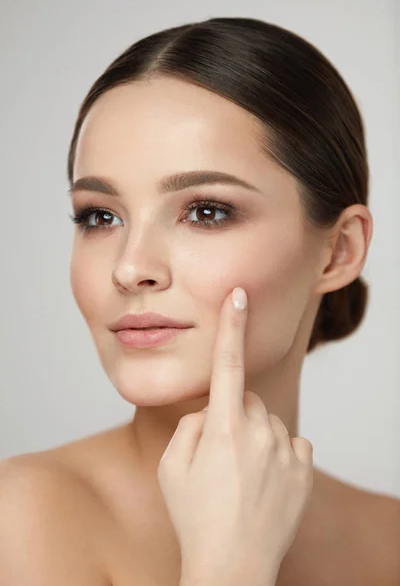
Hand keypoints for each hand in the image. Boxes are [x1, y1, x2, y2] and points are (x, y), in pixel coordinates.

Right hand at [157, 287, 313, 585]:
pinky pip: (290, 443)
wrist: (231, 566)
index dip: (231, 326)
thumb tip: (212, 412)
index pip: (227, 365)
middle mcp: (259, 432)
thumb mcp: (170, 465)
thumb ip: (191, 423)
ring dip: (254, 437)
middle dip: (231, 416)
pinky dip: (277, 453)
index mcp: (222, 427)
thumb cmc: (193, 516)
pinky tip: (264, 482)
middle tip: (218, 457)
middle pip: (245, 400)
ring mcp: (285, 451)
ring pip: (267, 421)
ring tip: (239, 477)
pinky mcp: (304, 468)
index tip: (238, 295)